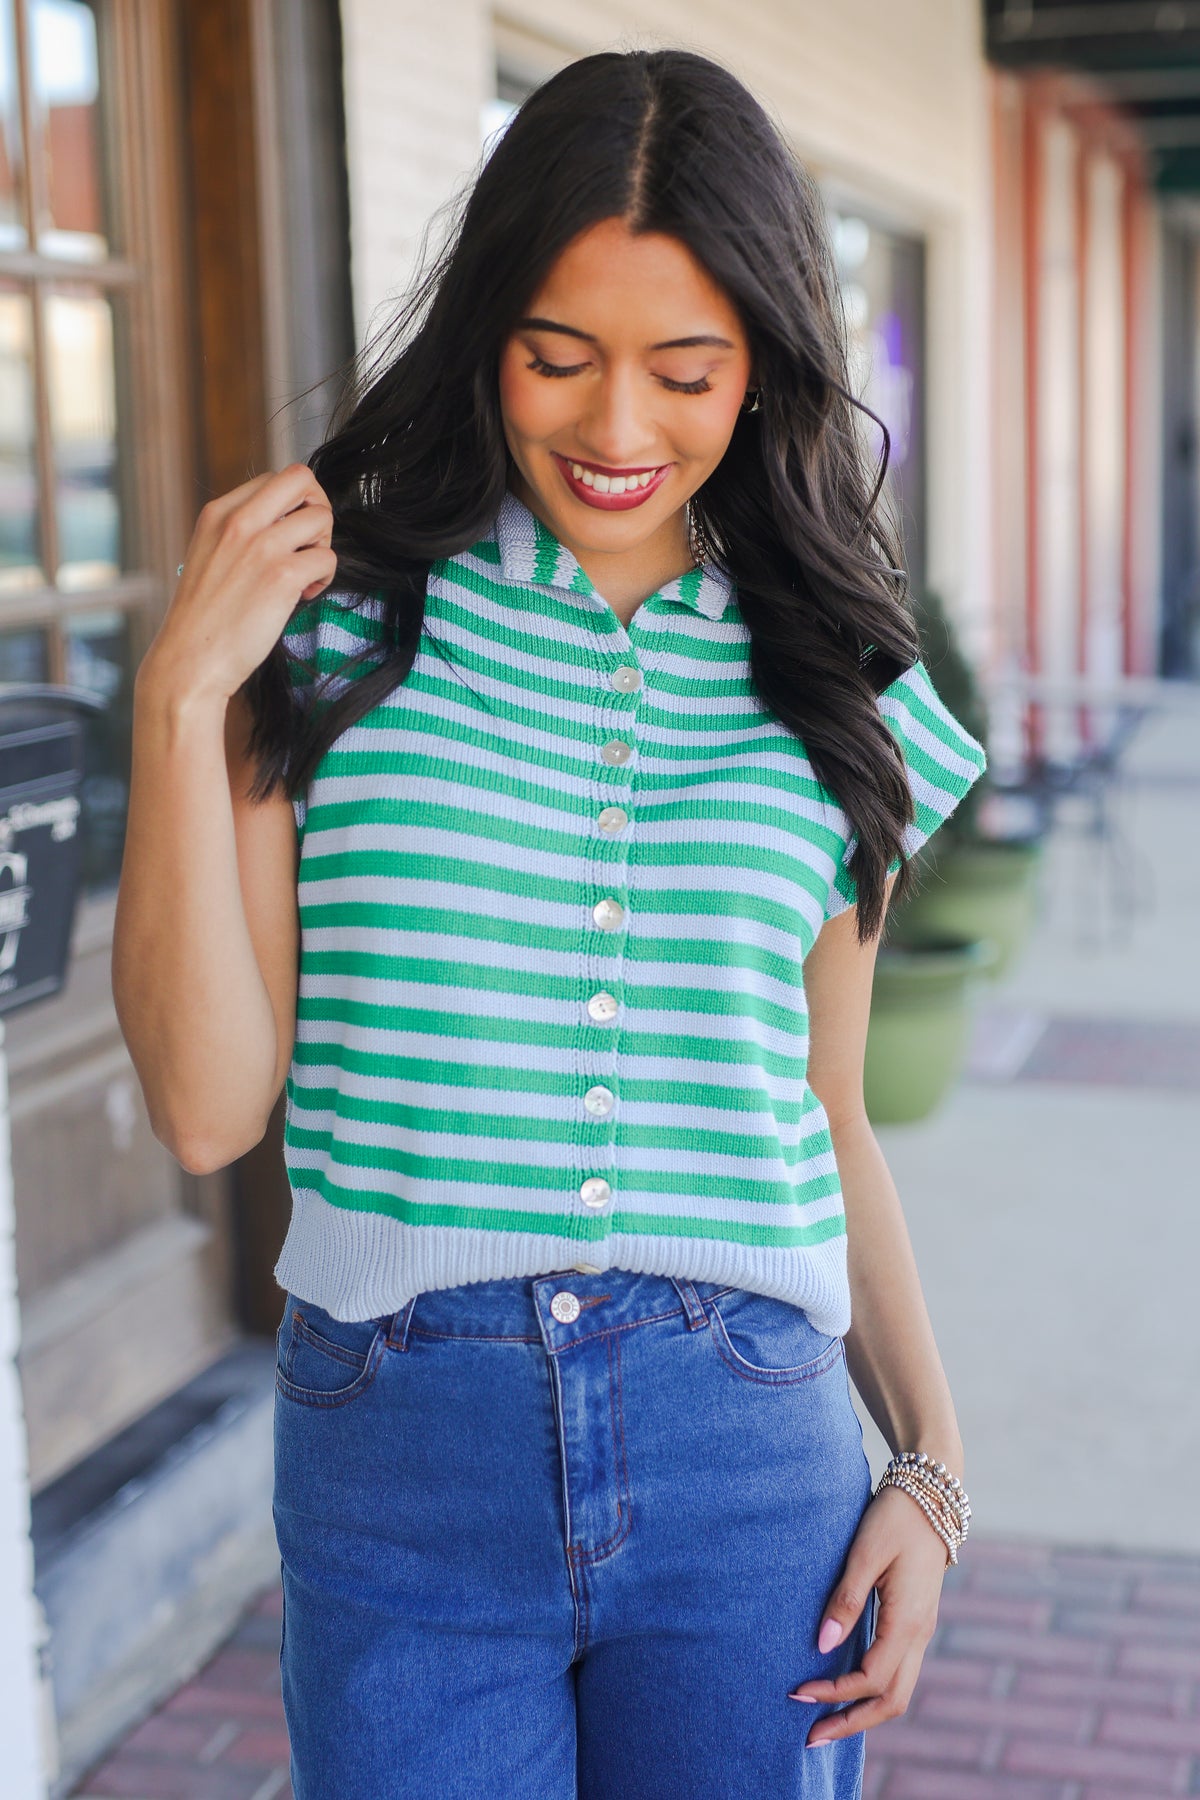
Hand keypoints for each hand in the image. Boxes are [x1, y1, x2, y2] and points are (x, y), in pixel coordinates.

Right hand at [143, 464, 336, 704]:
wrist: (190, 661)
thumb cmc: (204, 619)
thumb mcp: (209, 556)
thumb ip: (239, 533)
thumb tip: (285, 523)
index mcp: (218, 513)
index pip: (274, 479)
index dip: (293, 505)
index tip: (288, 537)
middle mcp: (239, 521)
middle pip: (301, 478)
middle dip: (317, 507)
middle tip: (310, 543)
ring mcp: (261, 546)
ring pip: (321, 518)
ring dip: (323, 548)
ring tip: (304, 576)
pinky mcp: (282, 576)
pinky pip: (328, 558)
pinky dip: (324, 579)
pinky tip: (303, 596)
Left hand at [787, 1484, 947, 1748]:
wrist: (931, 1494)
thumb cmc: (894, 1518)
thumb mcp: (865, 1553)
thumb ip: (845, 1600)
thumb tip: (823, 1646)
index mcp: (908, 1621)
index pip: (871, 1679)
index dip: (835, 1693)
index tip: (798, 1692)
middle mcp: (920, 1634)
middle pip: (891, 1701)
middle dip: (852, 1722)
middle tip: (811, 1737)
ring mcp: (921, 1630)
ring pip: (898, 1691)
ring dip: (863, 1712)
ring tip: (826, 1722)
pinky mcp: (915, 1622)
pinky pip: (898, 1671)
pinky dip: (873, 1691)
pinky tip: (847, 1689)